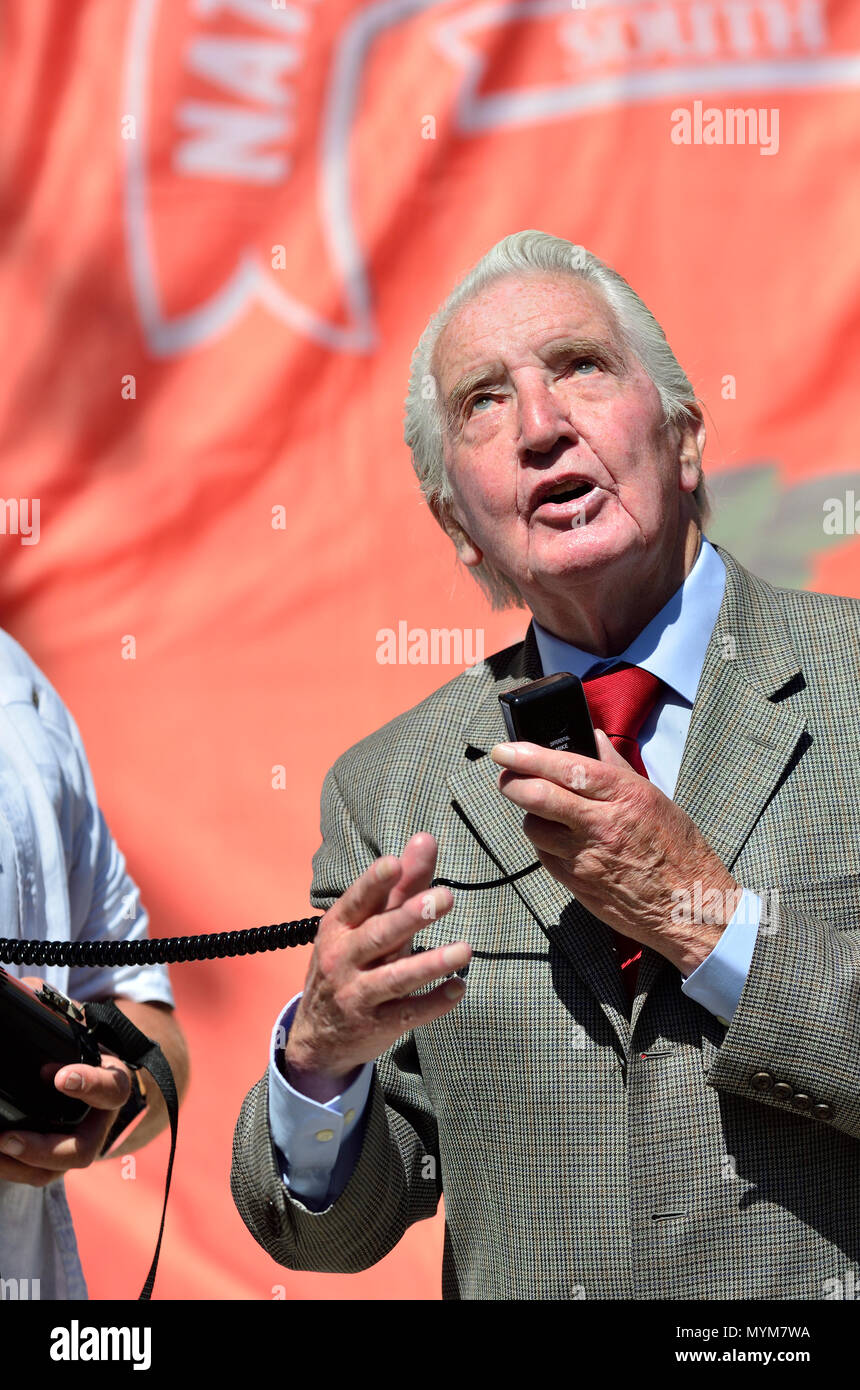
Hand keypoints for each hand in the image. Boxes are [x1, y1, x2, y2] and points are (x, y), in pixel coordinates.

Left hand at [0, 978, 131, 1185]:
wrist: (86, 1072)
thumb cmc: (74, 1043)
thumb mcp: (70, 1021)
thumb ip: (50, 1005)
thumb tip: (24, 992)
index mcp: (110, 1081)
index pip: (112, 1088)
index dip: (90, 1084)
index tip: (58, 1076)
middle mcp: (97, 1120)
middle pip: (82, 1149)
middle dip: (45, 1148)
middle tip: (9, 1137)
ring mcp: (75, 1144)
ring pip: (55, 1171)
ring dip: (20, 1165)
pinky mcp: (51, 1159)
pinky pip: (34, 1175)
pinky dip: (8, 1169)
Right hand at [285, 834, 470, 1101]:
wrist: (317, 1036)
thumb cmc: (348, 963)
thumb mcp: (364, 925)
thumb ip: (400, 885)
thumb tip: (426, 838)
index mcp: (339, 927)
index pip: (358, 901)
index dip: (375, 882)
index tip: (395, 863)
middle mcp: (343, 959)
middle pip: (379, 935)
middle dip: (411, 916)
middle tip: (445, 897)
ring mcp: (358, 994)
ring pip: (396, 977)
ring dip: (431, 963)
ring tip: (465, 950)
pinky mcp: (377, 1024)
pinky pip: (408, 1013)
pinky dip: (434, 1002)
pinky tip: (459, 988)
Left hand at [490, 732, 739, 974]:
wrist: (690, 907)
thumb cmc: (679, 850)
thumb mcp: (653, 798)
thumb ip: (616, 767)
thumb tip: (592, 739)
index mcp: (625, 797)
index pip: (566, 768)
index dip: (528, 756)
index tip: (505, 750)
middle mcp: (601, 825)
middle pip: (538, 797)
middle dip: (512, 782)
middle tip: (506, 775)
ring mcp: (586, 858)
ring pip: (534, 828)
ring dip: (530, 815)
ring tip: (541, 811)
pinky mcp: (577, 884)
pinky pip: (544, 856)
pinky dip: (544, 843)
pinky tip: (557, 838)